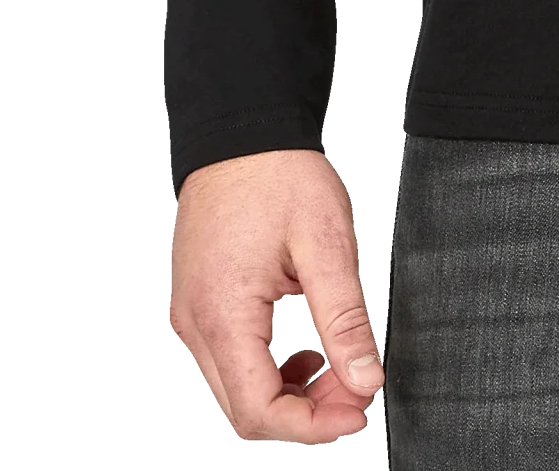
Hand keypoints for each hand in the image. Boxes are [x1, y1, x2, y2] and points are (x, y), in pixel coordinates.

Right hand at [169, 147, 386, 443]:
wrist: (242, 131)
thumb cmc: (278, 174)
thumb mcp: (325, 242)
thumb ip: (345, 318)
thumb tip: (366, 378)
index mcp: (224, 314)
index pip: (260, 412)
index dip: (313, 427)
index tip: (358, 411)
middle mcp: (196, 324)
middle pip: (245, 410)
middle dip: (306, 413)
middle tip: (356, 387)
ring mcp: (192, 316)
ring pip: (236, 389)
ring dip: (290, 392)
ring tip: (338, 366)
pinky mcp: (198, 304)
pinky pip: (230, 360)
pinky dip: (270, 368)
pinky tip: (306, 351)